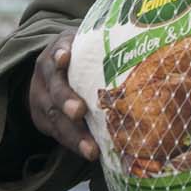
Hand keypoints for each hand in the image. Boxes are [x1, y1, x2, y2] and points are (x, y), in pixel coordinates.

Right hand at [28, 29, 97, 161]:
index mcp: (59, 50)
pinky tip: (88, 152)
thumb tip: (149, 38)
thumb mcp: (88, 43)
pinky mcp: (43, 119)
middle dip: (65, 100)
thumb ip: (107, 44)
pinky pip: (56, 133)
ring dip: (73, 135)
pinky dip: (73, 143)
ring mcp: (41, 99)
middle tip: (78, 111)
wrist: (53, 70)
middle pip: (53, 87)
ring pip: (53, 117)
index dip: (59, 54)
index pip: (56, 50)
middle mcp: (46, 75)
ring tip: (90, 150)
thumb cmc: (85, 55)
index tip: (64, 58)